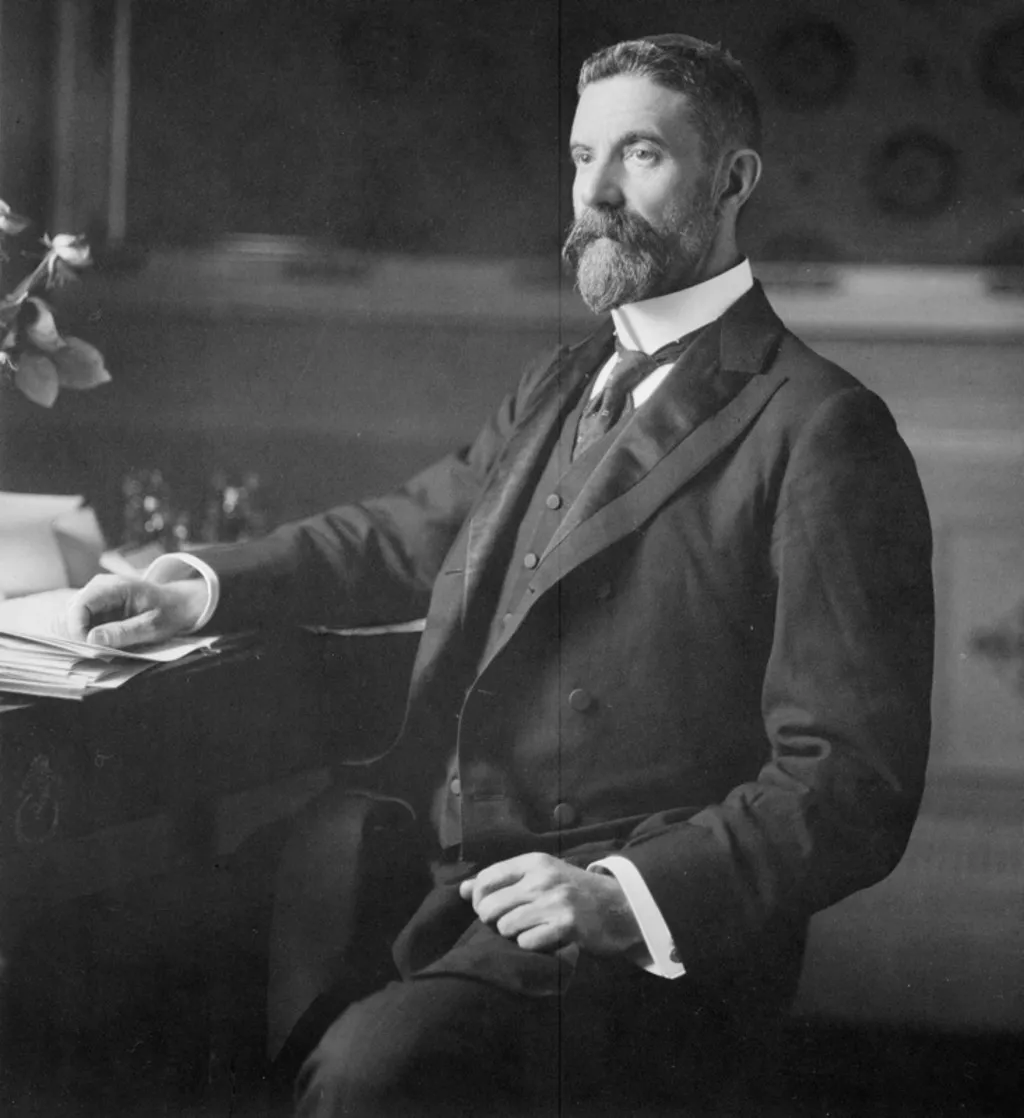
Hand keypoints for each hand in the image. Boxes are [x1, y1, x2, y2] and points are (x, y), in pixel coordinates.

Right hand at [66, 574, 206, 647]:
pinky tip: (104, 647)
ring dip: (83, 638)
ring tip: (104, 651)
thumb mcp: (152, 627)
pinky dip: (89, 637)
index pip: (80, 604)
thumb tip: (91, 639)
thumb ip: (123, 632)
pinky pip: (83, 623)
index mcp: (115, 587)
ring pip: (74, 619)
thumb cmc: (169, 612)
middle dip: (79, 635)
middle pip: (72, 612)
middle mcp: (100, 587)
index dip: (77, 628)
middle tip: (98, 654)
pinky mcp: (97, 607)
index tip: (88, 648)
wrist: (179, 603)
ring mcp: (96, 596)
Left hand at [459, 852, 642, 955]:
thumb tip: (462, 890)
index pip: (485, 879)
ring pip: (505, 926)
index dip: (479, 900)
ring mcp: (555, 901)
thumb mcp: (540, 876)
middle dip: (493, 922)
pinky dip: (532, 946)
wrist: (620, 906)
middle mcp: (542, 878)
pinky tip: (546, 940)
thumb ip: (502, 880)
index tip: (490, 909)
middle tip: (510, 924)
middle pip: (489, 906)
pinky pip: (526, 942)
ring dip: (514, 935)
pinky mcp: (567, 925)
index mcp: (534, 862)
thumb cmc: (574, 891)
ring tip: (531, 930)